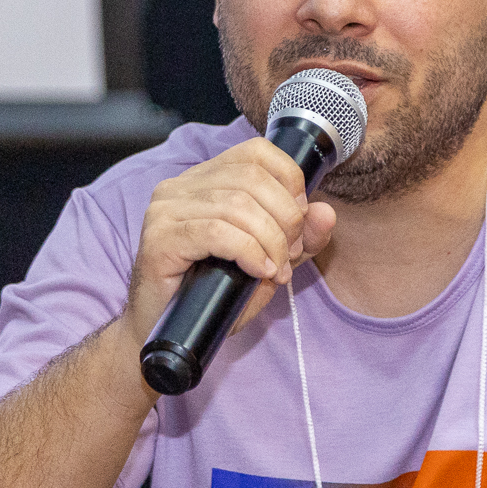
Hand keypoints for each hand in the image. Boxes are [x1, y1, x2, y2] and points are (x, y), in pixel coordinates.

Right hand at [124, 137, 337, 338]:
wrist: (167, 335)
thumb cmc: (213, 296)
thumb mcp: (269, 262)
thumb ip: (300, 238)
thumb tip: (327, 213)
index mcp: (204, 179)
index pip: (256, 152)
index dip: (289, 180)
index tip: (300, 220)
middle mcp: (180, 186)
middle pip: (252, 178)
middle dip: (285, 217)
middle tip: (290, 254)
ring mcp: (165, 210)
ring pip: (237, 205)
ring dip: (270, 240)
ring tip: (276, 269)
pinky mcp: (159, 238)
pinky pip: (217, 232)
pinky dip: (248, 251)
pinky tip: (258, 270)